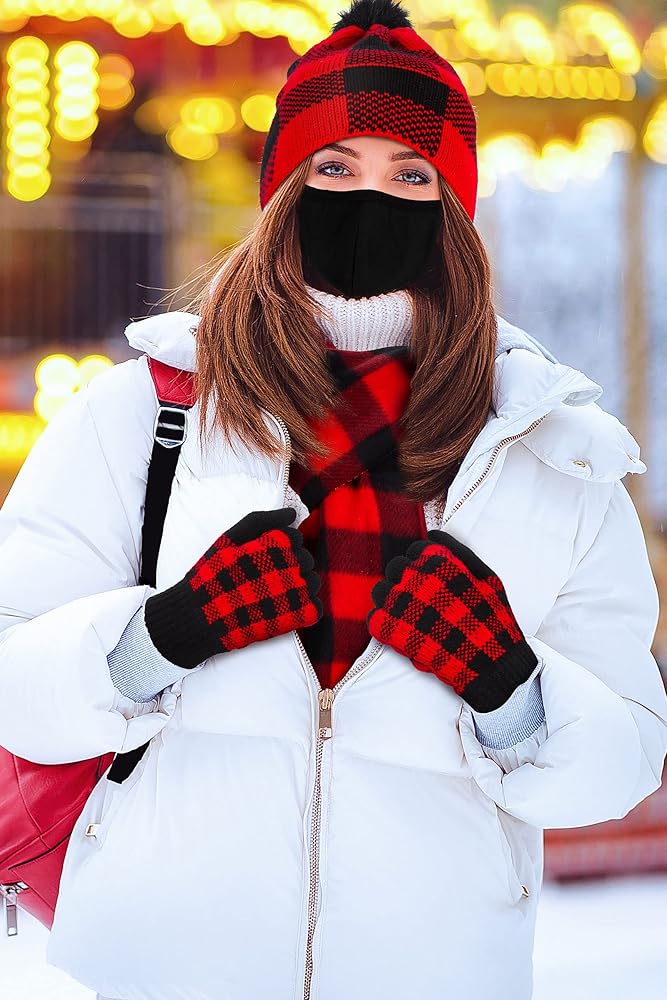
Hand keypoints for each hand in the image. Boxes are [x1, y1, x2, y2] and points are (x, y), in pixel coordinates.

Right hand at [144, 507, 321, 667]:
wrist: (202, 617)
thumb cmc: (214, 574)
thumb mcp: (230, 538)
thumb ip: (263, 520)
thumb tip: (292, 514)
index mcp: (276, 543)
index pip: (296, 538)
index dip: (281, 549)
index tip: (263, 562)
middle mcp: (291, 563)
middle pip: (306, 559)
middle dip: (291, 567)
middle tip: (265, 580)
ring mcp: (297, 590)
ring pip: (314, 582)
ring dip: (300, 587)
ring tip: (272, 596)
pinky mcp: (300, 614)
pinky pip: (316, 607)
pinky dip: (304, 609)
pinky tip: (283, 611)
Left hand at [367, 530, 536, 710]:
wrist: (491, 663)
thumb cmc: (492, 618)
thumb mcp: (486, 576)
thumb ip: (458, 551)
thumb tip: (432, 532)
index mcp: (440, 562)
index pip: (415, 549)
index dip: (422, 564)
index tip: (431, 581)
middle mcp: (418, 578)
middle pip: (395, 567)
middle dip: (405, 580)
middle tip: (422, 601)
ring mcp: (402, 604)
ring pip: (379, 591)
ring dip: (391, 600)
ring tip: (411, 616)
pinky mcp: (392, 631)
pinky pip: (374, 619)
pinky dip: (384, 625)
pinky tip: (402, 632)